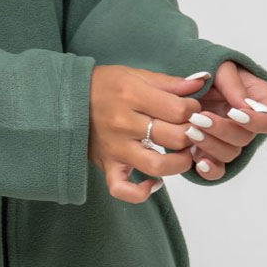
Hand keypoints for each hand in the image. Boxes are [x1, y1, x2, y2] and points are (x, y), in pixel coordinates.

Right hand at [88, 65, 230, 203]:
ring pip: (157, 166)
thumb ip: (169, 82)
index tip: (191, 109)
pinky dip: (141, 192)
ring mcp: (115, 148)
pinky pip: (123, 188)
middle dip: (192, 134)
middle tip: (193, 131)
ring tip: (183, 154)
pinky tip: (155, 183)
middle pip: (174, 137)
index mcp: (132, 95)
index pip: (179, 110)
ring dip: (180, 163)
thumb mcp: (135, 74)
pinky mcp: (107, 165)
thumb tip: (200, 82)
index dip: (194, 111)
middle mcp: (124, 123)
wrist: (67, 97)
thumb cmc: (104, 85)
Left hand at [188, 61, 266, 179]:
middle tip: (200, 118)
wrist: (186, 82)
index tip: (237, 113)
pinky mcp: (214, 153)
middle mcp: (253, 126)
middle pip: (247, 138)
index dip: (265, 123)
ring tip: (190, 129)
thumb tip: (243, 106)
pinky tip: (199, 161)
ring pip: (230, 154)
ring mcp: (233, 140)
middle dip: (223, 130)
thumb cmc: (212, 70)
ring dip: (209, 144)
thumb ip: (233, 84)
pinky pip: (218, 170)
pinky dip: (210, 170)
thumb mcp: (223, 66)